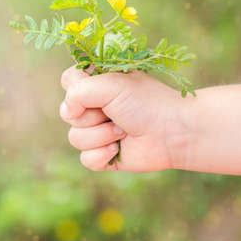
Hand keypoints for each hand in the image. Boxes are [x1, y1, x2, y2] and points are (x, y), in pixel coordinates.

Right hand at [59, 66, 189, 171]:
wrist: (173, 132)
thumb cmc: (146, 102)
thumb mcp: (110, 85)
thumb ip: (78, 92)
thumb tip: (67, 113)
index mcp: (97, 84)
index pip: (67, 81)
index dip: (75, 89)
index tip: (96, 91)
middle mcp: (94, 107)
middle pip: (66, 113)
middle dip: (92, 116)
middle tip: (116, 112)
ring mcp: (97, 132)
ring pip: (75, 138)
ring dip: (101, 135)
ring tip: (123, 131)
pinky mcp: (103, 155)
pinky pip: (85, 159)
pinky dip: (102, 155)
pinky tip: (118, 149)